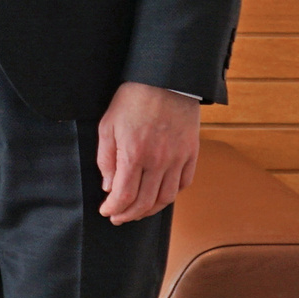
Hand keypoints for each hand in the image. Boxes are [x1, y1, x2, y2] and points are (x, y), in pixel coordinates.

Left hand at [97, 81, 199, 224]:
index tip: (106, 211)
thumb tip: (109, 187)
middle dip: (129, 215)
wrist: (166, 79)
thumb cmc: (132, 100)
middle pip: (145, 202)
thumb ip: (107, 159)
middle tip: (118, 217)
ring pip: (167, 198)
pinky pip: (184, 183)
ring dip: (150, 210)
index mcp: (135, 153)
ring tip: (137, 211)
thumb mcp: (108, 126)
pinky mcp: (192, 152)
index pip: (125, 195)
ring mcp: (178, 158)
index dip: (114, 208)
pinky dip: (171, 194)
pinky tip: (159, 194)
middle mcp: (159, 160)